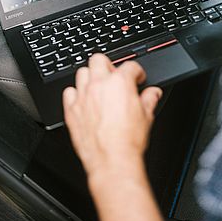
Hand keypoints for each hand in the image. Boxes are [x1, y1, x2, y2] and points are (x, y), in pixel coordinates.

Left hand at [63, 54, 161, 179]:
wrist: (112, 161)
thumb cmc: (128, 141)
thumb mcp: (147, 116)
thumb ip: (150, 99)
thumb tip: (153, 93)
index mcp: (120, 83)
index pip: (129, 65)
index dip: (136, 72)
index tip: (137, 78)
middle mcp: (99, 85)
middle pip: (99, 59)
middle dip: (108, 65)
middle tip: (114, 77)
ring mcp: (83, 96)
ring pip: (82, 72)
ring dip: (91, 77)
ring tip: (98, 87)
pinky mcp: (72, 110)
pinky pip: (69, 92)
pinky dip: (75, 94)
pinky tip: (84, 101)